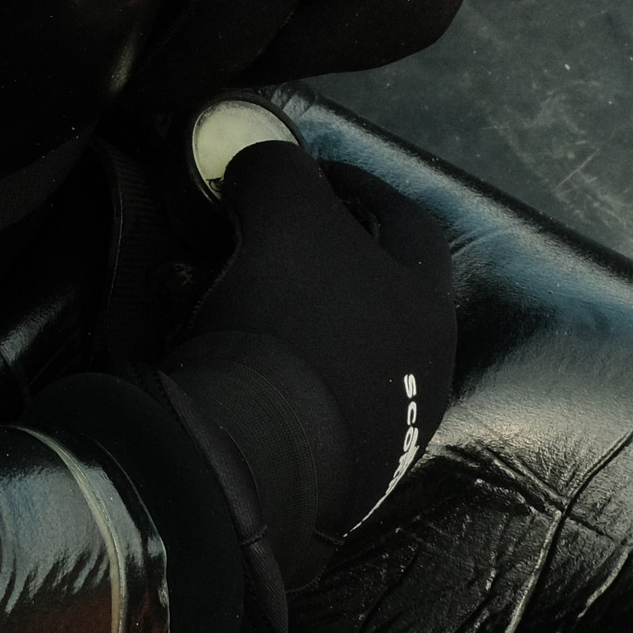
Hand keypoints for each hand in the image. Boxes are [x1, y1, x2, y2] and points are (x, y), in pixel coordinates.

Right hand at [156, 137, 453, 631]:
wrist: (248, 455)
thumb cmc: (288, 318)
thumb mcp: (283, 208)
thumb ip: (280, 167)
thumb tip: (264, 162)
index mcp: (426, 310)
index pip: (406, 221)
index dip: (357, 181)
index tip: (306, 170)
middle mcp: (418, 374)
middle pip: (360, 285)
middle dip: (302, 250)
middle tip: (251, 229)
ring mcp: (376, 431)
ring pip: (318, 340)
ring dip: (267, 303)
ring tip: (208, 285)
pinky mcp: (326, 470)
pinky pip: (289, 390)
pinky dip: (251, 356)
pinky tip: (206, 344)